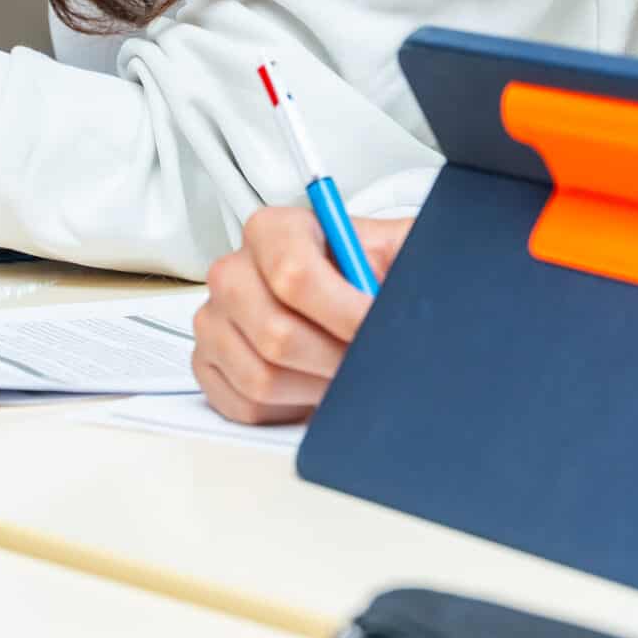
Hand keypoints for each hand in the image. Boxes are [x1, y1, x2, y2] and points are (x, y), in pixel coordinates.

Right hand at [192, 206, 413, 423]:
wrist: (339, 296)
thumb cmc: (363, 271)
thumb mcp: (396, 247)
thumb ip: (409, 251)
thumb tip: (430, 279)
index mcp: (273, 230)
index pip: (293, 274)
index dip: (344, 312)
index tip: (378, 329)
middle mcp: (233, 272)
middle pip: (276, 334)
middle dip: (336, 359)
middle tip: (372, 364)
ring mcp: (214, 321)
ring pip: (261, 377)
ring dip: (316, 388)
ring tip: (348, 376)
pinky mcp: (208, 364)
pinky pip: (245, 404)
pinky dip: (289, 407)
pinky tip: (315, 386)